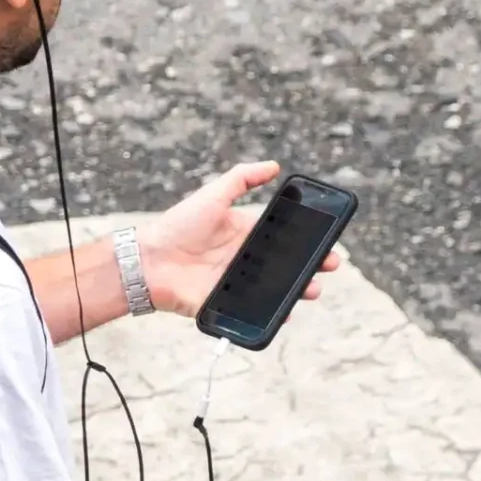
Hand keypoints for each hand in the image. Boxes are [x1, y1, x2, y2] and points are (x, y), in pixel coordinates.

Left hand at [139, 162, 345, 317]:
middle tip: (330, 264)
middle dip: (312, 265)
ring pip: (277, 289)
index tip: (327, 238)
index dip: (305, 238)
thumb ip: (242, 178)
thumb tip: (274, 166)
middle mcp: (246, 258)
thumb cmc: (178, 225)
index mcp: (245, 233)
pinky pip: (255, 311)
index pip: (283, 236)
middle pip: (286, 264)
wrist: (149, 261)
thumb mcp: (213, 194)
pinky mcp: (229, 305)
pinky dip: (274, 314)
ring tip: (313, 289)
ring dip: (299, 290)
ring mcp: (239, 283)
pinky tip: (288, 311)